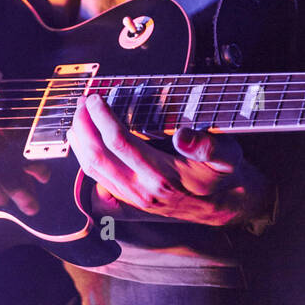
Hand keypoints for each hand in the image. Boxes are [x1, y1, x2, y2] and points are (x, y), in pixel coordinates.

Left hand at [68, 91, 277, 231]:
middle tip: (82, 104)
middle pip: (98, 157)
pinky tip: (84, 146)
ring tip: (77, 119)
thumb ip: (209, 145)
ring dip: (80, 144)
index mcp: (162, 177)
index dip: (103, 118)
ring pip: (93, 171)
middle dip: (85, 126)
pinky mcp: (129, 204)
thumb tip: (184, 136)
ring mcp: (133, 200)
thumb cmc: (221, 176)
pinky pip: (98, 183)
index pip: (120, 142)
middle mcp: (142, 192)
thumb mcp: (227, 156)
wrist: (223, 206)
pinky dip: (85, 162)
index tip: (96, 98)